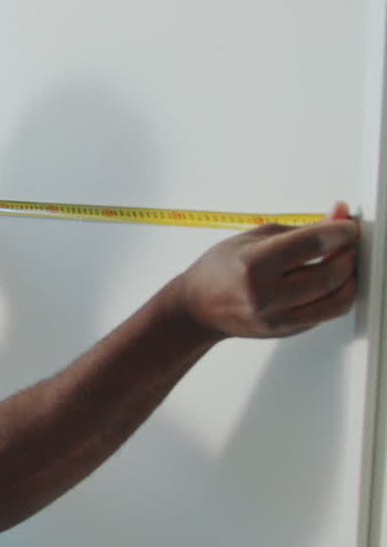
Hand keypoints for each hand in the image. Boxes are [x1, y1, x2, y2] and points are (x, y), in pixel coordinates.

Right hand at [177, 202, 357, 339]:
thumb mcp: (253, 239)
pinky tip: (329, 282)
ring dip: (349, 278)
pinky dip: (337, 295)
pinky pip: (327, 313)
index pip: (313, 244)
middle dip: (348, 254)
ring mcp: (277, 318)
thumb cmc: (218, 271)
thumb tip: (337, 215)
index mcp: (254, 265)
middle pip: (331, 274)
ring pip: (338, 300)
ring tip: (342, 263)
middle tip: (346, 243)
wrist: (196, 309)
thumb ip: (301, 229)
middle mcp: (266, 296)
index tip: (347, 225)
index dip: (340, 231)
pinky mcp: (286, 331)